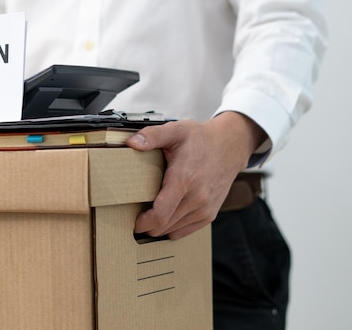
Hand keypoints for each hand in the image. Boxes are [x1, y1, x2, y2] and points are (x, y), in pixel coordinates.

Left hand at [126, 112, 266, 239]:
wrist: (229, 146)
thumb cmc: (200, 139)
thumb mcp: (175, 130)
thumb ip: (152, 136)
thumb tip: (132, 142)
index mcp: (184, 179)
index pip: (161, 214)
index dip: (143, 222)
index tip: (133, 220)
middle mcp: (197, 198)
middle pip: (164, 225)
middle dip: (146, 225)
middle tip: (135, 217)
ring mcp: (205, 208)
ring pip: (173, 231)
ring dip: (158, 228)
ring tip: (148, 216)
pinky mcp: (210, 214)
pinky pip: (185, 231)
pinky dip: (172, 229)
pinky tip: (164, 218)